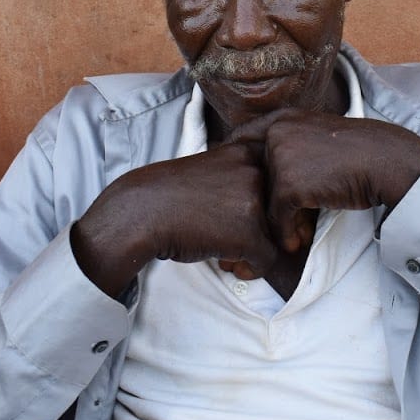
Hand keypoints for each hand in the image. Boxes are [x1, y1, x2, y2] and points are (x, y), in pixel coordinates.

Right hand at [71, 142, 275, 295]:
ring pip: (276, 235)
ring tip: (227, 251)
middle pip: (281, 209)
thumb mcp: (212, 169)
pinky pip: (267, 259)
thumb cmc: (172, 196)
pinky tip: (228, 265)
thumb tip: (277, 210)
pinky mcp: (248, 233)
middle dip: (261, 228)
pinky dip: (252, 268)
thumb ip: (243, 178)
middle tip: (230, 237)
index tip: (239, 215)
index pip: (279, 182)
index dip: (265, 205)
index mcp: (247, 151)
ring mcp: (254, 201)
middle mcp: (256, 171)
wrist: (139, 213)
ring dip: (255, 248)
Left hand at [233, 109, 419, 252]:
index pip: (243, 139)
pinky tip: (298, 241)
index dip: (240, 165)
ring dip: (278, 220)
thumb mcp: (319, 134)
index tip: (240, 185)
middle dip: (260, 200)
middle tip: (270, 221)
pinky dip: (287, 232)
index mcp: (283, 118)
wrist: (384, 160)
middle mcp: (276, 133)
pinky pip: (278, 217)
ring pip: (265, 199)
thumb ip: (292, 145)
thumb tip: (267, 172)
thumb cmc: (359, 151)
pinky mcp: (289, 185)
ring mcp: (281, 158)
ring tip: (293, 234)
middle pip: (253, 175)